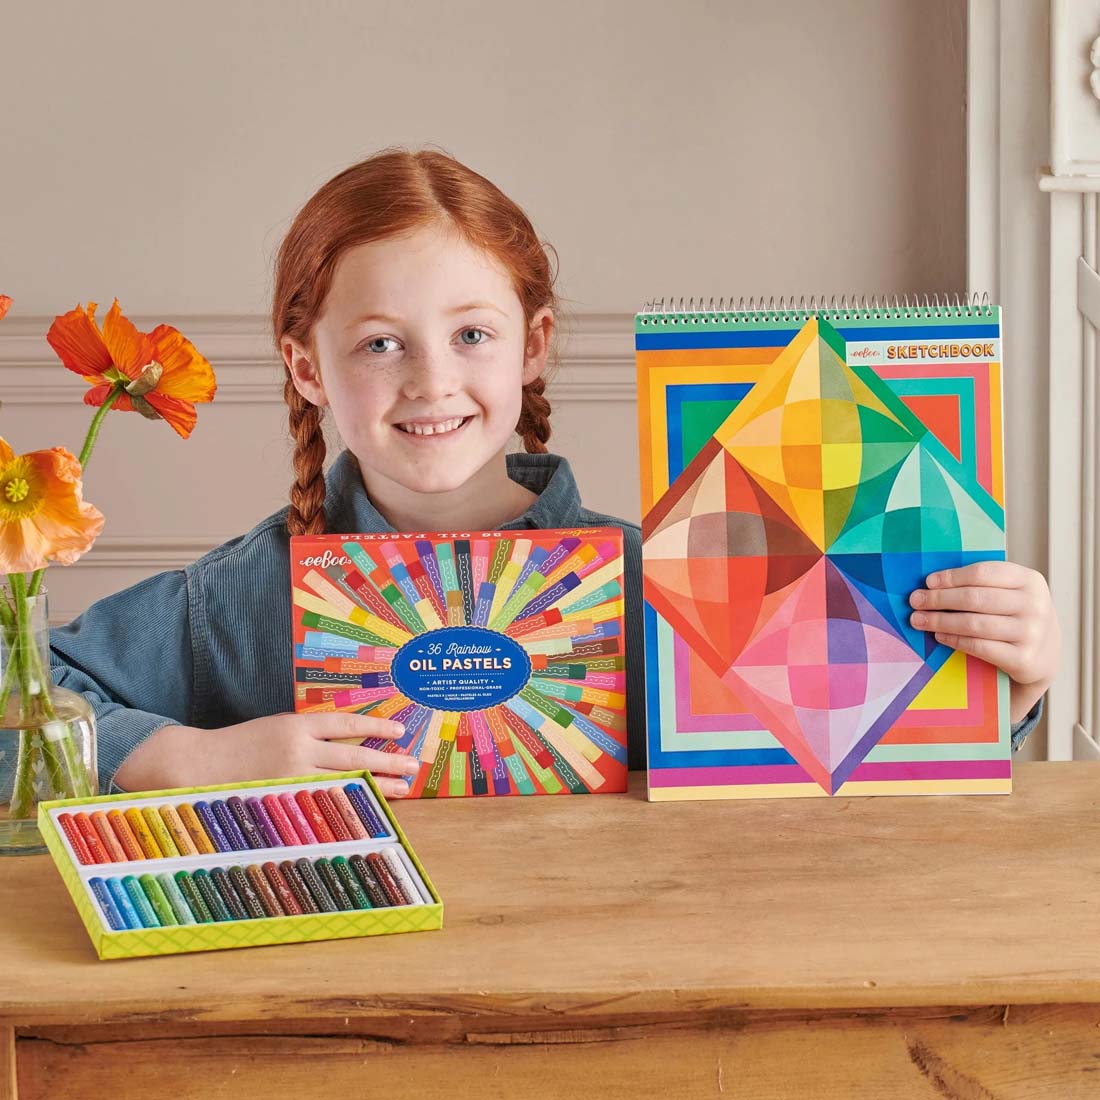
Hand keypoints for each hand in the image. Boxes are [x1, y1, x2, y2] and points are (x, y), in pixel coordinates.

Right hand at [114, 712, 419, 797]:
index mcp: (294, 725)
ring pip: (345, 783)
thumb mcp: (273, 729)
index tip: (400, 732)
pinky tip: (366, 810)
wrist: (192, 764)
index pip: (345, 723)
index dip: (375, 727)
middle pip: (354, 756)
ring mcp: (290, 779)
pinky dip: (347, 806)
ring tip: (403, 788)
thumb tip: (349, 747)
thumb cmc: (237, 747)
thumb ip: (307, 736)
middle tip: (413, 766)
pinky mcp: (282, 801)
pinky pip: (323, 805)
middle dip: (387, 761)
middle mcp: (297, 749)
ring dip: (377, 785)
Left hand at [908, 561, 1059, 723]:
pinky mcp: (1024, 659)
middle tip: (915, 600)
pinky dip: (954, 640)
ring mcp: (1032, 633)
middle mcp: (1035, 605)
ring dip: (940, 620)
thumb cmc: (1015, 615)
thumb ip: (982, 584)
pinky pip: (979, 646)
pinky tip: (939, 635)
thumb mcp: (1010, 593)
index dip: (952, 577)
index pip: (983, 573)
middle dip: (939, 599)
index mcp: (1030, 580)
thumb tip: (932, 582)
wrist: (1044, 655)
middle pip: (974, 598)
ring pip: (974, 623)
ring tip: (918, 619)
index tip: (928, 582)